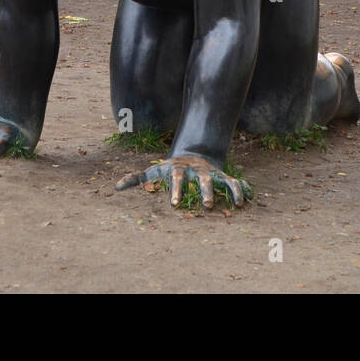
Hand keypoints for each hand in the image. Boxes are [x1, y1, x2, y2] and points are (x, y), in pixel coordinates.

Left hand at [115, 154, 248, 208]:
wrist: (192, 154)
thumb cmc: (169, 169)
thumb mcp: (154, 172)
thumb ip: (137, 179)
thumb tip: (115, 187)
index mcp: (178, 170)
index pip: (177, 179)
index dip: (176, 190)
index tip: (174, 204)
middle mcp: (196, 170)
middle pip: (203, 179)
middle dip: (206, 191)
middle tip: (207, 205)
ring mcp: (211, 172)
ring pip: (222, 180)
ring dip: (228, 191)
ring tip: (235, 206)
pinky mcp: (223, 176)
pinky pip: (234, 182)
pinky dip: (240, 190)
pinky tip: (244, 202)